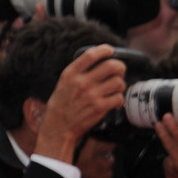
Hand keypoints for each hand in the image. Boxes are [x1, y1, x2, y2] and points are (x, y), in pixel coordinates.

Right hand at [34, 44, 125, 162]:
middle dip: (120, 67)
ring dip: (120, 84)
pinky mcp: (99, 108)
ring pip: (118, 82)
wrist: (58, 128)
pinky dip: (119, 99)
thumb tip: (101, 60)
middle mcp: (81, 83)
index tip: (110, 51)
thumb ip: (79, 71)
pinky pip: (118, 97)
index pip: (92, 55)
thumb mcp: (63, 83)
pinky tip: (114, 102)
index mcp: (70, 74)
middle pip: (112, 65)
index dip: (105, 50)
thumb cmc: (61, 105)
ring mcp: (91, 96)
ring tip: (115, 89)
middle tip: (119, 71)